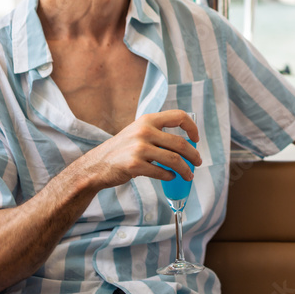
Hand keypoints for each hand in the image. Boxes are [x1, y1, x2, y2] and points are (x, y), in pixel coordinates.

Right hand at [77, 110, 201, 190]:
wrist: (97, 165)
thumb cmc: (121, 150)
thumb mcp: (137, 132)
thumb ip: (157, 133)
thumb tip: (185, 144)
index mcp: (147, 120)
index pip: (178, 116)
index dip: (192, 127)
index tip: (196, 138)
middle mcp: (144, 131)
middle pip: (180, 143)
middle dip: (193, 155)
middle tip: (198, 163)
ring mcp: (138, 148)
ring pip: (174, 160)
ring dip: (185, 169)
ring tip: (189, 175)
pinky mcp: (134, 165)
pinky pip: (161, 172)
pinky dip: (169, 176)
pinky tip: (170, 177)